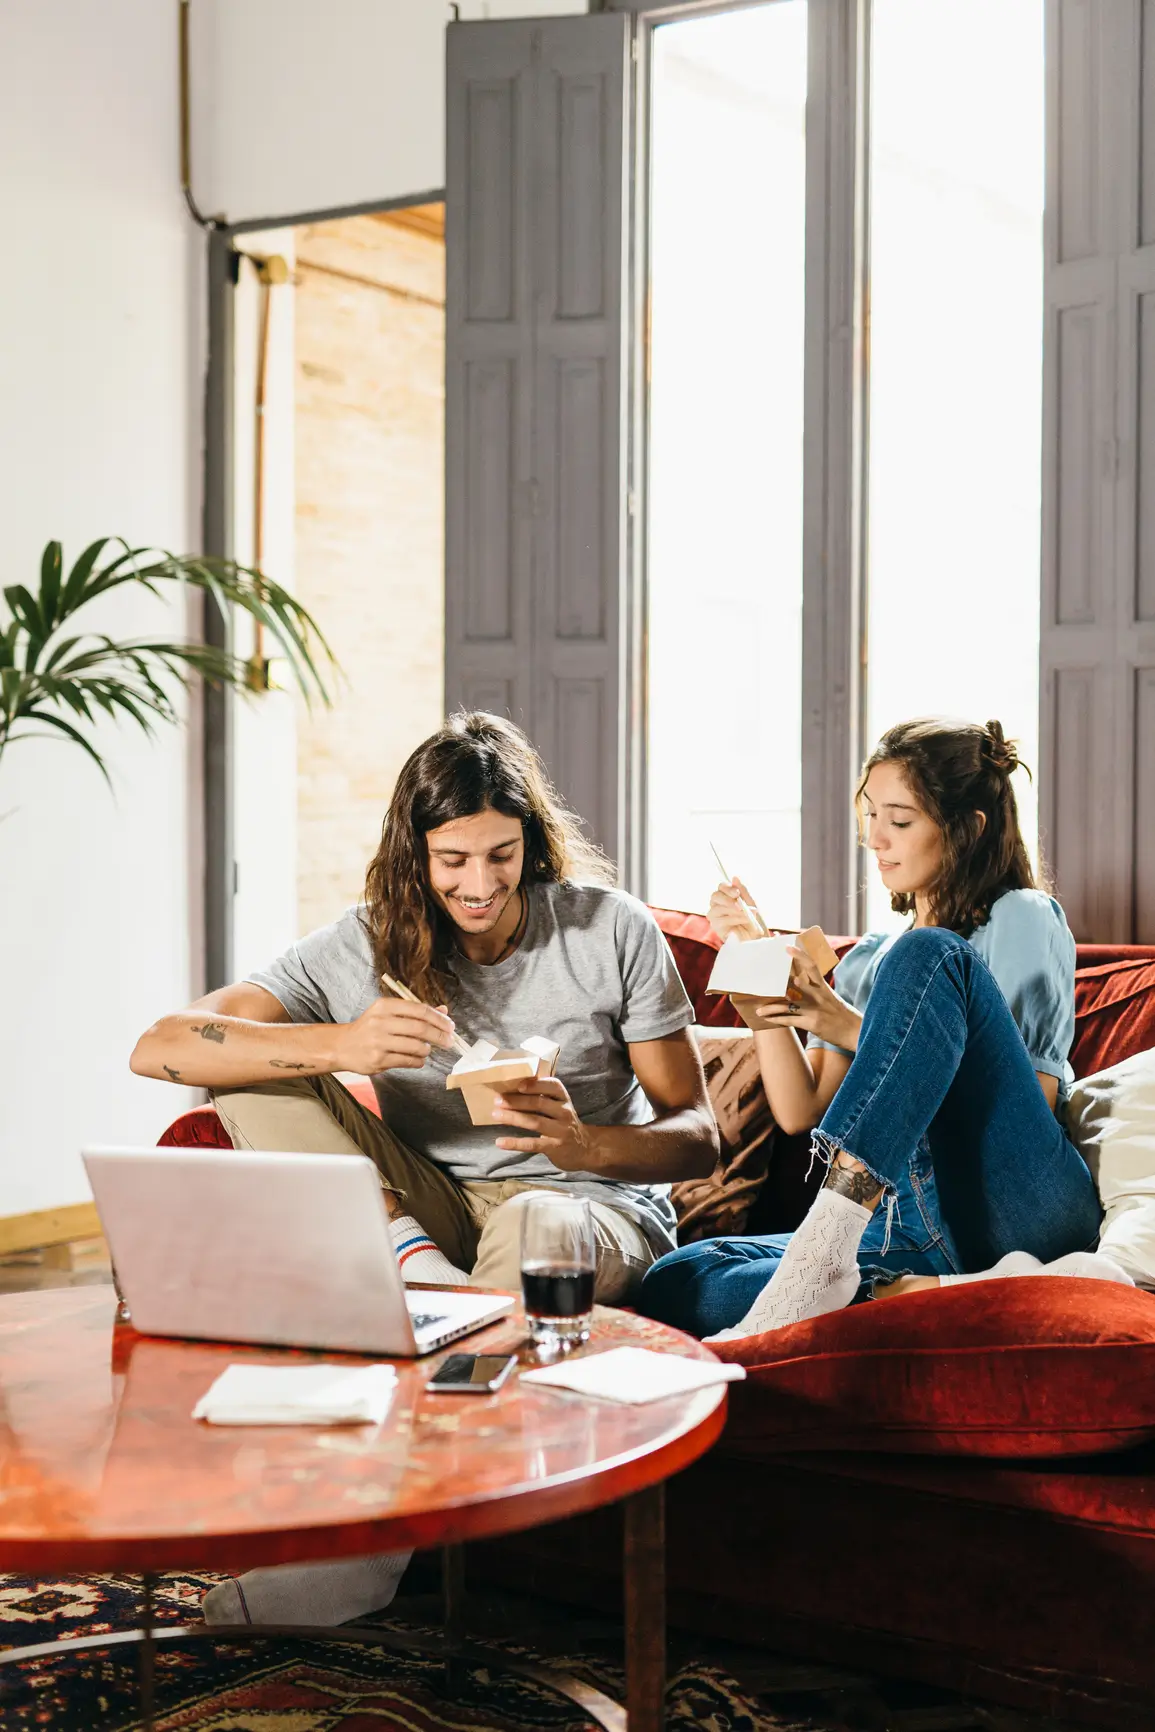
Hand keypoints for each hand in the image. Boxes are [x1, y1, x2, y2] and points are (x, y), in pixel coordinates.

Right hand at [331, 999, 456, 1074]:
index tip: (450, 1026)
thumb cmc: (369, 1028)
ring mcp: (378, 1042)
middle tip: (450, 1041)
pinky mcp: (378, 1060)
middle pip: (420, 1028)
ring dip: (427, 1050)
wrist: (342, 1046)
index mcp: (384, 1006)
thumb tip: (444, 1011)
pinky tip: (417, 1058)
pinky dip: (418, 1061)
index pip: (419, 1010)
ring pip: (416, 1047)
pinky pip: (408, 1061)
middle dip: (440, 1036)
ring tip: (426, 1049)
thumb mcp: (388, 1013)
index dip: (439, 1019)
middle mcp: (380, 1022)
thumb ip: (415, 1012)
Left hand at [490, 1076, 593, 1168]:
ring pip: (535, 1122)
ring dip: (513, 1118)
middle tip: (497, 1100)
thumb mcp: (559, 1107)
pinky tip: (500, 1142)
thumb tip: (510, 1090)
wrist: (584, 1148)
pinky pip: (533, 1144)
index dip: (536, 1084)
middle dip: (517, 1101)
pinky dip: (515, 1143)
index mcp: (563, 1099)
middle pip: (539, 1103)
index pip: (553, 1086)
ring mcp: (561, 1131)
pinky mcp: (555, 1147)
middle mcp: (565, 1112)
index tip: (518, 1084)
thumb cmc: (563, 1123)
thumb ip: (542, 1098)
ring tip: (495, 1115)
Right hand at [707, 878, 761, 943]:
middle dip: (727, 899)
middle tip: (739, 904)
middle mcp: (718, 904)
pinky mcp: (716, 926)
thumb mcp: (751, 903)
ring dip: (734, 910)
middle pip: (715, 895)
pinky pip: (722, 920)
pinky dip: (735, 919)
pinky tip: (744, 921)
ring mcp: (715, 916)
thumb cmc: (753, 920)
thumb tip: (735, 877)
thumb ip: (743, 891)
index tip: (737, 893)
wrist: (756, 937)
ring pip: (718, 908)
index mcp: (727, 896)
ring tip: (747, 914)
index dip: (728, 888)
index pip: (721, 887)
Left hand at [755, 946, 861, 1049]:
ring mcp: (814, 1010)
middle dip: (778, 981)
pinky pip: (790, 1020)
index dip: (799, 956)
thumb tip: (798, 983)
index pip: (811, 966)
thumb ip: (816, 991)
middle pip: (795, 983)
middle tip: (762, 977)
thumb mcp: (831, 998)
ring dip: (770, 1007)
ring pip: (787, 1005)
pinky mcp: (812, 1024)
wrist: (855, 1032)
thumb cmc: (842, 1015)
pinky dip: (777, 1020)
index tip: (787, 947)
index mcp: (824, 988)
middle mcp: (818, 996)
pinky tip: (767, 1020)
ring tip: (758, 1009)